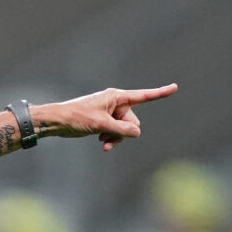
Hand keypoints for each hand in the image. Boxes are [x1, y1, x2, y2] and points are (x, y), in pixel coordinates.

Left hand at [36, 84, 177, 150]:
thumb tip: (137, 133)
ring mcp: (110, 113)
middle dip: (124, 132)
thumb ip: (122, 130)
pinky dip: (111, 139)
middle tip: (107, 136)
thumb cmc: (76, 117)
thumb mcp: (101, 125)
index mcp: (116, 97)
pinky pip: (115, 132)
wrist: (56, 122)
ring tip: (102, 142)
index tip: (175, 87)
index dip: (160, 93)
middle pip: (133, 121)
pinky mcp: (103, 121)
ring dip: (116, 138)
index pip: (143, 96)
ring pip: (124, 130)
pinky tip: (101, 144)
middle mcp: (115, 103)